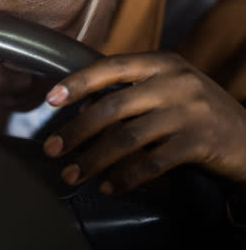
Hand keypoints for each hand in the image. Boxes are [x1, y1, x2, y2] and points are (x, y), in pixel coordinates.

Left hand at [42, 52, 245, 193]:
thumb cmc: (198, 112)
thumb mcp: (168, 90)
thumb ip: (130, 95)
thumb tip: (82, 112)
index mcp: (161, 63)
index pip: (110, 67)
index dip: (77, 82)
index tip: (50, 99)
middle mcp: (174, 82)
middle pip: (112, 106)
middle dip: (76, 131)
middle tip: (53, 149)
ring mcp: (189, 111)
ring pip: (127, 137)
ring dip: (94, 160)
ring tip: (73, 175)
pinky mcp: (200, 142)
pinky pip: (152, 163)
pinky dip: (126, 177)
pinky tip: (110, 187)